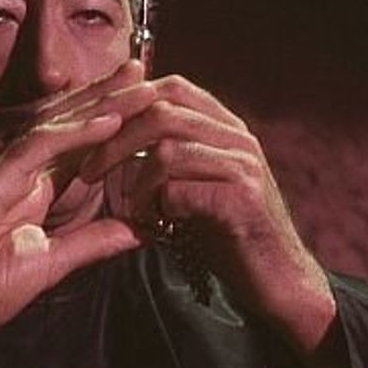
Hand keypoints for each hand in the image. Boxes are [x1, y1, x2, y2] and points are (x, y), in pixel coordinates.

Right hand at [0, 69, 145, 367]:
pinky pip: (38, 147)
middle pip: (71, 125)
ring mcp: (5, 172)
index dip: (111, 123)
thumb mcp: (53, 264)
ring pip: (59, 126)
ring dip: (99, 103)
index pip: (79, 147)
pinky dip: (75, 133)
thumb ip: (94, 243)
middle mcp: (21, 173)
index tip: (146, 107)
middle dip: (108, 97)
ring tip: (137, 83)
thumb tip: (141, 231)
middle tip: (145, 71)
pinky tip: (107, 121)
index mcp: (34, 191)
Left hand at [99, 72, 337, 356]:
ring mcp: (243, 165)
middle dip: (114, 142)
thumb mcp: (197, 186)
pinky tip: (159, 225)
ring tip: (131, 209)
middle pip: (162, 111)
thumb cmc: (228, 235)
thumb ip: (170, 157)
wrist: (279, 278)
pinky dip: (158, 208)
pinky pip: (181, 189)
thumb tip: (117, 137)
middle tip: (87, 173)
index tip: (90, 137)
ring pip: (167, 149)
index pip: (170, 88)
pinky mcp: (242, 199)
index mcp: (225, 127)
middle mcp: (237, 137)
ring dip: (135, 182)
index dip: (126, 106)